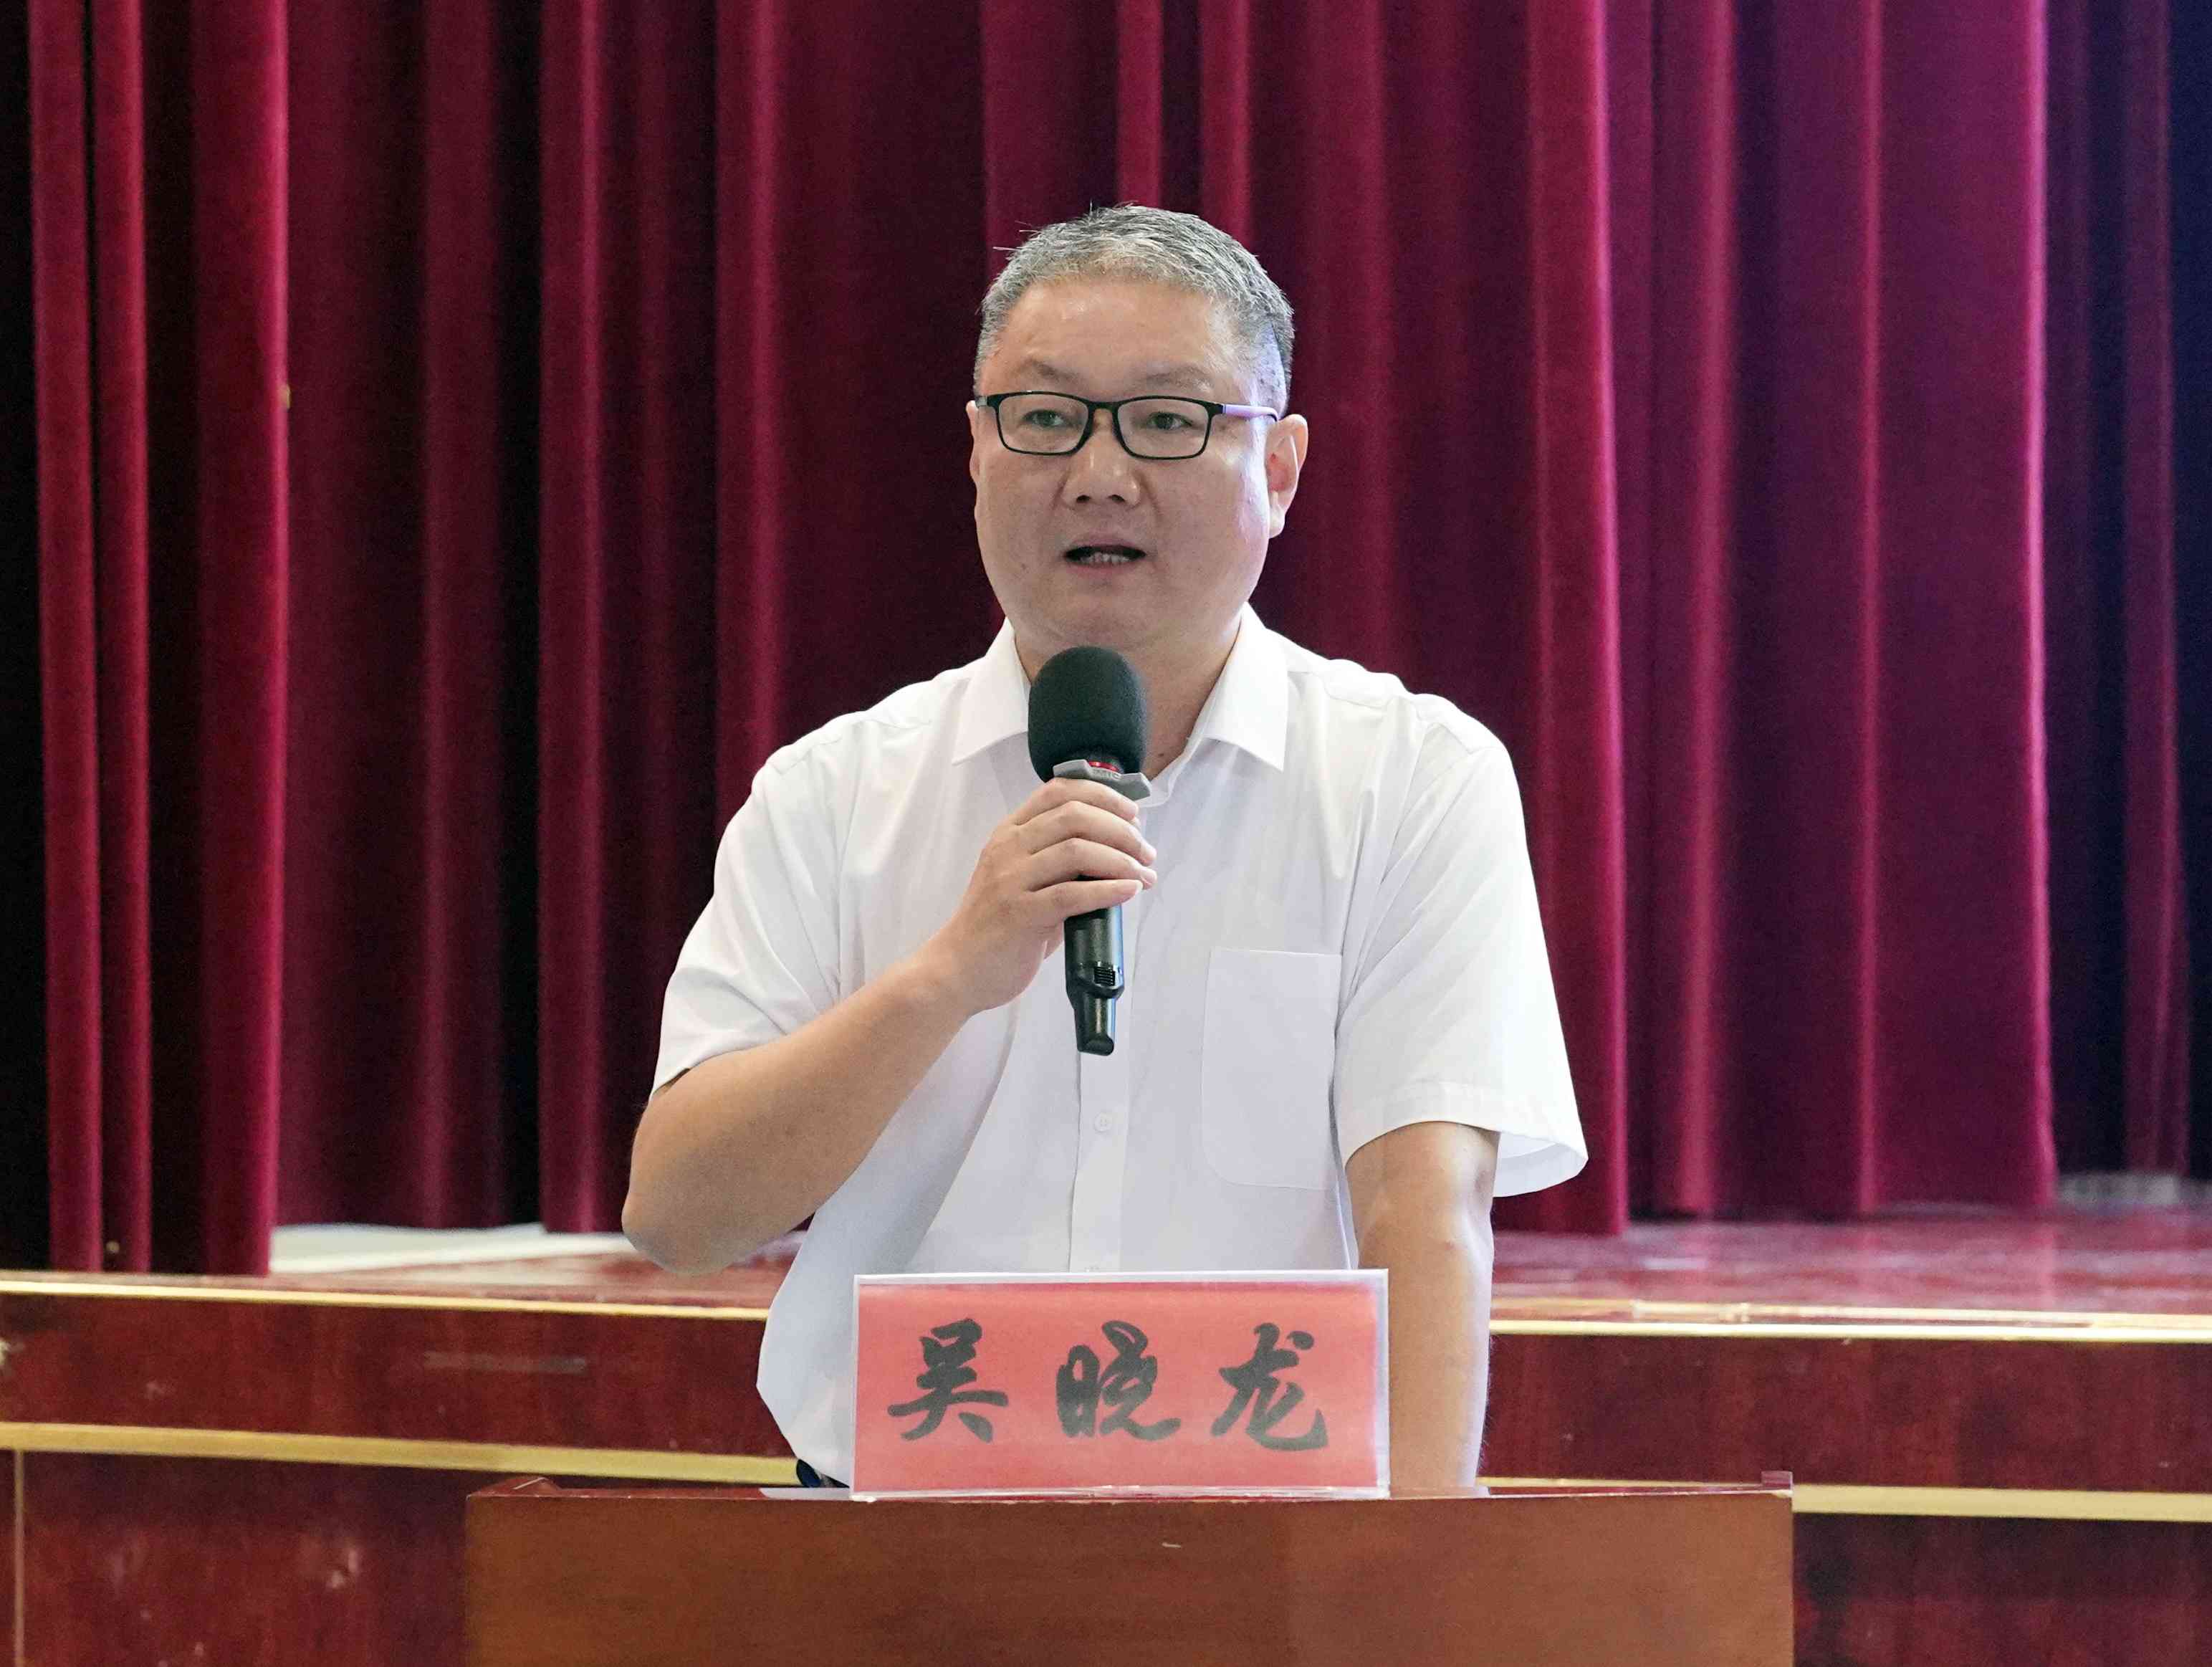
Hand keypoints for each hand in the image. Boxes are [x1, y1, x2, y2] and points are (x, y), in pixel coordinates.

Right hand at [916, 778, 1157, 1016]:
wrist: (957, 969)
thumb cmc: (998, 926)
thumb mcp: (1023, 879)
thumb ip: (1060, 863)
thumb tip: (1117, 856)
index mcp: (1009, 833)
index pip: (1058, 791)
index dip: (1103, 796)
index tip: (1132, 815)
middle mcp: (1008, 848)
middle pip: (1075, 816)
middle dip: (1121, 831)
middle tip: (1146, 853)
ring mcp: (1011, 880)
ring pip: (1078, 850)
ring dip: (1122, 860)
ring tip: (1144, 876)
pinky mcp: (1020, 914)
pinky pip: (1072, 894)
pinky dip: (1109, 890)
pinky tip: (1129, 892)